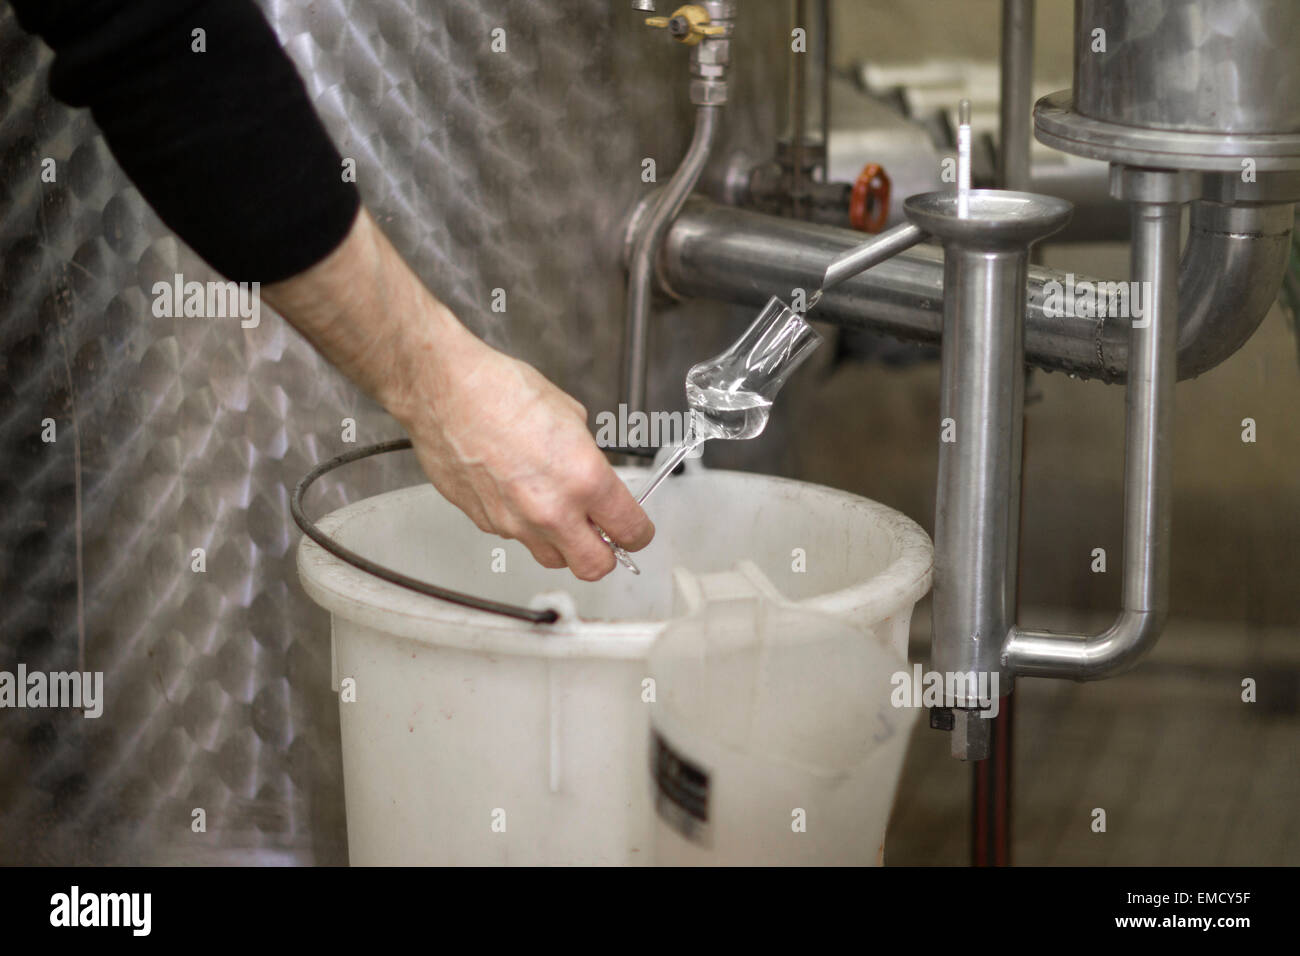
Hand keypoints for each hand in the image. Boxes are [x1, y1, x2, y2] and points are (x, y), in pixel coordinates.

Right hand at [264, 208, 652, 579]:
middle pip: (595, 566)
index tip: (635, 528)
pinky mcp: (484, 523)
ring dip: (564, 545)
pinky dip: (524, 527)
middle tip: (604, 535)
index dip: (638, 532)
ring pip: (552, 559)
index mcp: (584, 479)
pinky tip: (518, 494)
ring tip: (559, 515)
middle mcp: (552, 511)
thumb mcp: (570, 415)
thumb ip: (588, 457)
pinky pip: (515, 538)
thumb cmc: (501, 391)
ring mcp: (515, 523)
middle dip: (606, 554)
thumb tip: (592, 476)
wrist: (444, 390)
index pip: (630, 530)